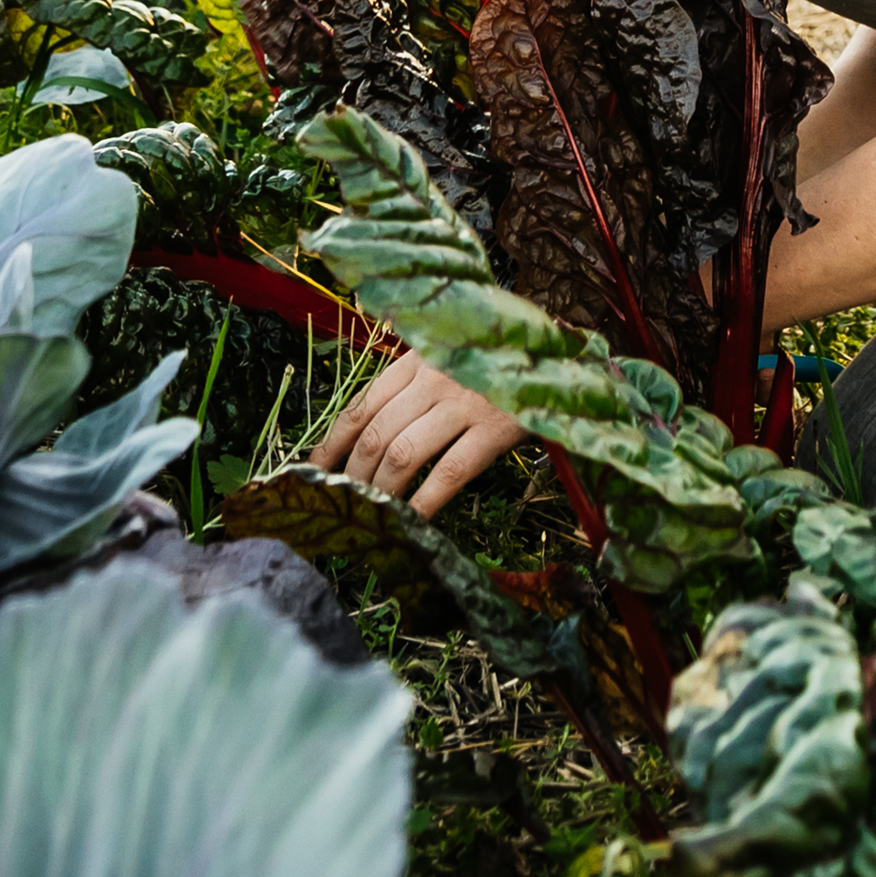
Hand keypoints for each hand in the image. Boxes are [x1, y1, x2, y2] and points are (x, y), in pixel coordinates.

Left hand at [312, 353, 527, 514]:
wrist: (561, 354)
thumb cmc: (497, 364)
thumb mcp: (449, 362)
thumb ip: (412, 387)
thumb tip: (366, 436)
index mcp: (416, 361)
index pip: (360, 406)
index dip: (331, 443)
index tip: (314, 471)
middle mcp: (433, 379)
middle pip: (376, 434)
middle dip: (353, 475)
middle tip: (345, 504)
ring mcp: (464, 403)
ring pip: (404, 454)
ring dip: (382, 491)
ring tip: (374, 516)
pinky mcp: (495, 428)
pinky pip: (449, 472)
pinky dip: (426, 501)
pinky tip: (415, 522)